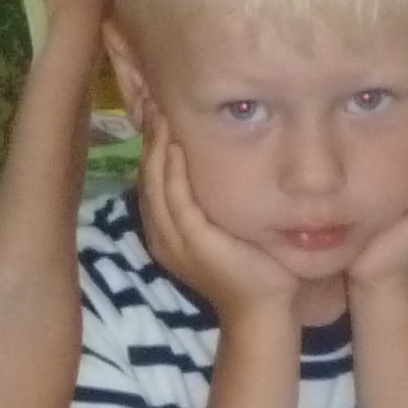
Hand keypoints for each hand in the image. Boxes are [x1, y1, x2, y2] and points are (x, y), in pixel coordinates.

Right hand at [137, 112, 295, 326]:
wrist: (262, 309)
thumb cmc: (250, 267)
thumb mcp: (223, 226)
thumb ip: (211, 199)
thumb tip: (214, 160)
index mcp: (164, 230)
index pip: (149, 177)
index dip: (150, 141)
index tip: (157, 108)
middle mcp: (161, 233)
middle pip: (146, 174)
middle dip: (149, 136)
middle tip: (153, 99)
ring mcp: (173, 239)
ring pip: (154, 182)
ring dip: (156, 145)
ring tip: (160, 111)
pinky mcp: (193, 241)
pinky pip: (175, 198)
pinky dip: (172, 169)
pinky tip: (175, 144)